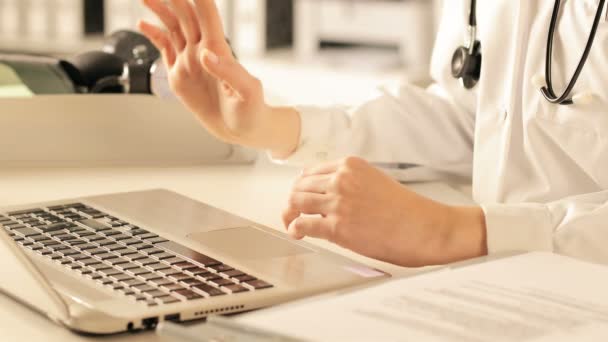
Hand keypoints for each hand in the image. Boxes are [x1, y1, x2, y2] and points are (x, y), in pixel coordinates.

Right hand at [139, 0, 299, 156]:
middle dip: (174, 0)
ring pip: (172, 28)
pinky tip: (143, 24)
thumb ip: (229, 72)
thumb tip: (206, 54)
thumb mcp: (247, 93)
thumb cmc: (252, 112)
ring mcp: (190, 62)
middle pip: (186, 16)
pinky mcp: (179, 75)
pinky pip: (165, 49)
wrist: (241, 131)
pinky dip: (153, 35)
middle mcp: (203, 51)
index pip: (207, 16)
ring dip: (161, 11)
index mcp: (219, 51)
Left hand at [282, 157, 487, 266]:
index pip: (310, 172)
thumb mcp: (374, 181)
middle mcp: (341, 179)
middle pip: (299, 186)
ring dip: (290, 214)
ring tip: (293, 224)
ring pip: (296, 202)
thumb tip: (321, 191)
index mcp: (350, 165)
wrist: (425, 228)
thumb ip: (348, 182)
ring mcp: (339, 202)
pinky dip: (295, 228)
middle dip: (293, 201)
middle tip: (292, 214)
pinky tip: (297, 233)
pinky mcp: (338, 227)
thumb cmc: (405, 210)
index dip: (301, 188)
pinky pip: (303, 224)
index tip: (300, 199)